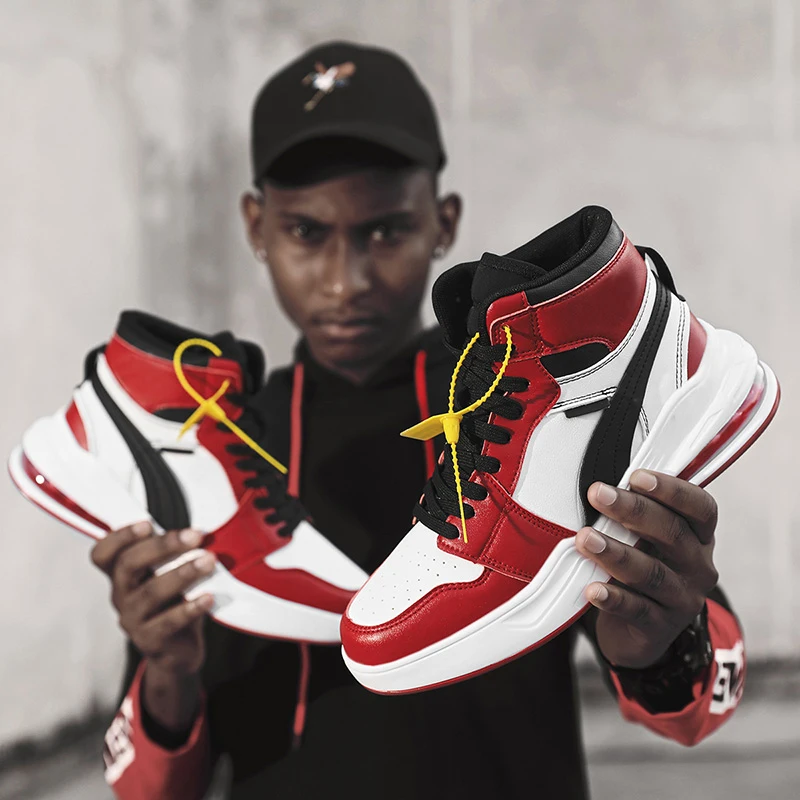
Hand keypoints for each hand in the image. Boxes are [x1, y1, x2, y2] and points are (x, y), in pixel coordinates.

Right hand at [91, 522, 214, 675]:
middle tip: (194, 536)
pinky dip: (190, 608)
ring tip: (209, 561)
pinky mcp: (150, 641)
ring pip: (151, 592)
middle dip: (162, 546)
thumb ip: (173, 554)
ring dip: (182, 574)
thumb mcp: (168, 574)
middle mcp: (121, 595)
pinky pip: (168, 622)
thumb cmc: (175, 601)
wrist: (178, 650)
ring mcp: (133, 620)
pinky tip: (209, 597)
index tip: (148, 524)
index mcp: (122, 574)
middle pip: (128, 566)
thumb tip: (200, 532)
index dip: (119, 537)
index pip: (102, 554)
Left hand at [575, 470, 718, 668]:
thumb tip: (601, 487)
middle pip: (672, 534)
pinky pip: (637, 610)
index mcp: (699, 537)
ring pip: (651, 573)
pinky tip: (592, 589)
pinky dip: (614, 598)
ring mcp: (683, 599)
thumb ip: (636, 517)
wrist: (639, 633)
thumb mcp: (647, 540)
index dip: (672, 490)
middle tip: (597, 494)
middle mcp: (698, 567)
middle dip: (633, 510)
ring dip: (616, 553)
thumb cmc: (641, 568)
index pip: (701, 508)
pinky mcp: (661, 628)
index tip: (636, 476)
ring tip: (585, 538)